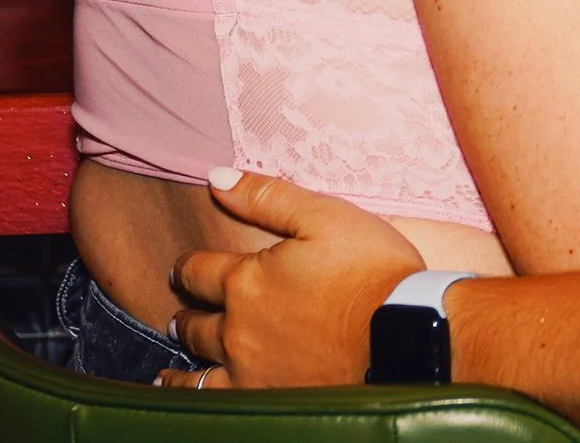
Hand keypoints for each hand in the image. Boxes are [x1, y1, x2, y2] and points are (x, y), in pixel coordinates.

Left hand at [157, 168, 423, 389]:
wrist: (405, 336)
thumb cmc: (372, 271)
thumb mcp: (325, 217)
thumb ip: (267, 197)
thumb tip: (217, 177)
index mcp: (247, 280)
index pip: (198, 271)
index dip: (188, 267)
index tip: (184, 268)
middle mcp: (237, 328)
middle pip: (195, 320)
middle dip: (187, 310)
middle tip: (183, 310)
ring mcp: (250, 371)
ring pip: (197, 366)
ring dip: (184, 355)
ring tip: (173, 354)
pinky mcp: (268, 399)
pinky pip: (214, 402)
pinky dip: (192, 394)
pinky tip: (189, 394)